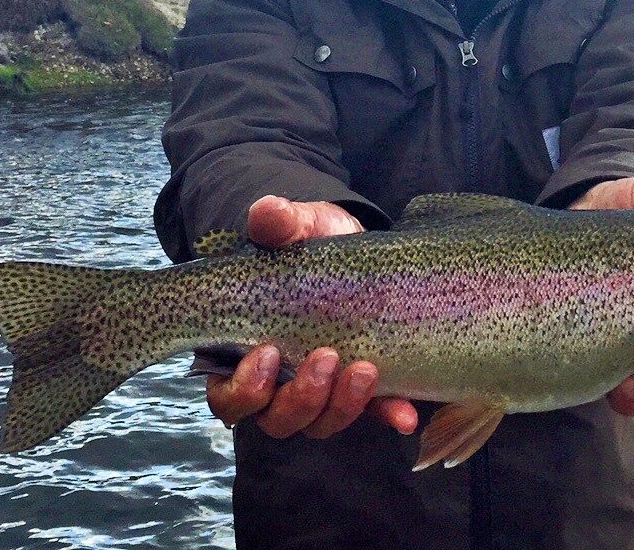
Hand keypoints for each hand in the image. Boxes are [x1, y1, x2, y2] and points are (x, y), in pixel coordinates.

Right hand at [205, 195, 418, 438]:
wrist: (351, 246)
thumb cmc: (307, 243)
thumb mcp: (295, 228)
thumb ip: (278, 224)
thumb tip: (267, 210)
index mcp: (243, 355)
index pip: (228, 396)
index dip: (244, 388)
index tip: (268, 352)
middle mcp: (278, 385)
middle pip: (276, 419)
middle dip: (300, 398)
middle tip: (327, 356)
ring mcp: (321, 392)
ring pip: (320, 423)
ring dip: (342, 407)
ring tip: (366, 370)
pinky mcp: (361, 391)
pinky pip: (372, 416)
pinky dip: (388, 416)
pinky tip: (405, 415)